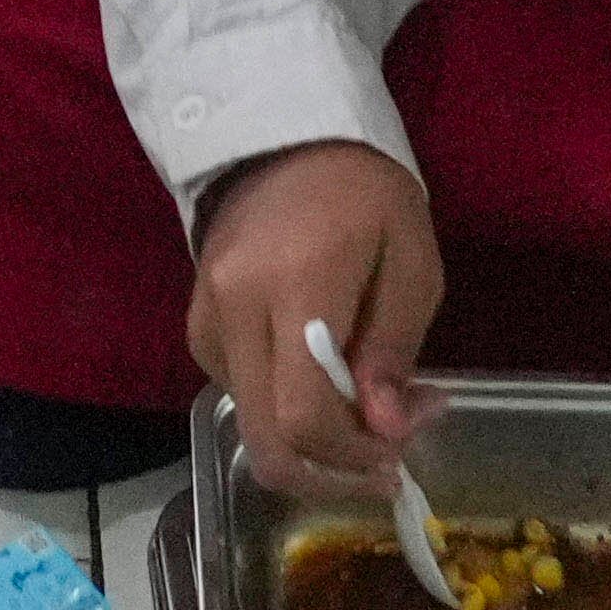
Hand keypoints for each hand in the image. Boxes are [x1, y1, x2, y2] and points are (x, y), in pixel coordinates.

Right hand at [189, 138, 443, 485]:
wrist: (287, 136)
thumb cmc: (365, 193)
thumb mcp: (412, 259)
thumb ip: (395, 348)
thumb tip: (383, 428)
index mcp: (296, 285)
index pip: (304, 412)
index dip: (353, 454)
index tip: (401, 450)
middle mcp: (235, 308)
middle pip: (264, 438)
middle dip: (327, 473)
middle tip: (381, 465)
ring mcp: (206, 316)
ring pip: (248, 423)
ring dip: (307, 443)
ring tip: (361, 412)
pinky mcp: (198, 322)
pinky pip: (236, 392)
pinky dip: (279, 410)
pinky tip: (319, 383)